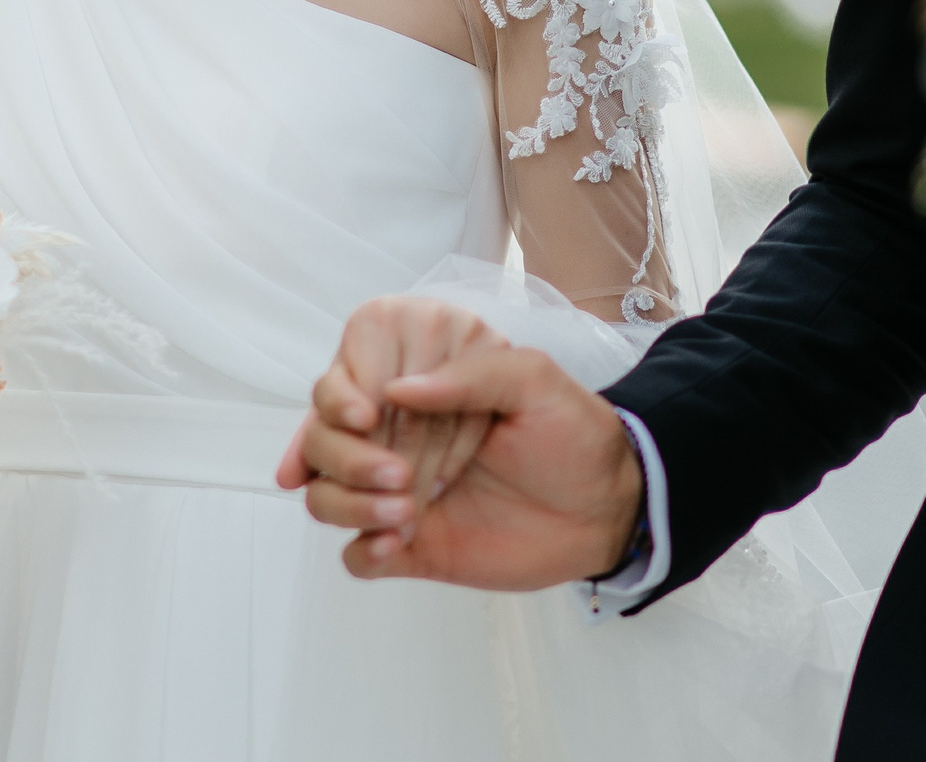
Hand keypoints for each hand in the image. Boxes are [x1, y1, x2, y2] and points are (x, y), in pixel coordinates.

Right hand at [281, 298, 642, 589]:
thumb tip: (395, 391)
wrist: (607, 510)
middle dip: (342, 456)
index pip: (344, 372)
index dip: (338, 393)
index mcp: (419, 380)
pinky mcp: (408, 544)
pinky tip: (397, 546)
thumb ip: (469, 376)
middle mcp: (395, 432)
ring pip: (323, 493)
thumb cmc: (573, 434)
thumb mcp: (534, 381)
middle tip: (399, 474)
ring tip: (407, 512)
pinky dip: (363, 550)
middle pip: (319, 436)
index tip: (365, 413)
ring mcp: (395, 489)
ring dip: (349, 502)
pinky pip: (355, 554)